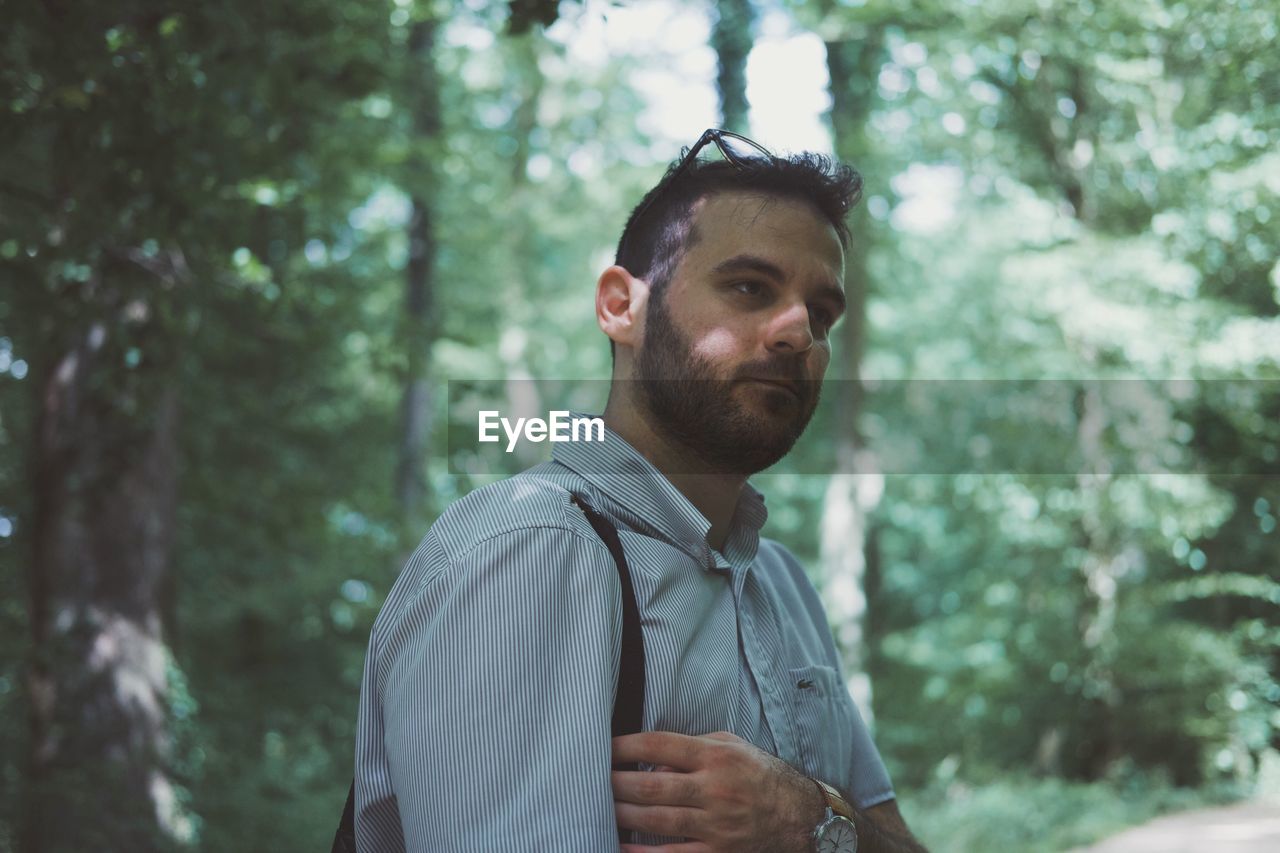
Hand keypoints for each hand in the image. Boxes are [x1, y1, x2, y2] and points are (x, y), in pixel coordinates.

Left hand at [611, 730, 824, 852]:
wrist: (800, 816)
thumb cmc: (759, 774)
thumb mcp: (730, 746)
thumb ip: (691, 748)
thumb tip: (653, 764)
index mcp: (716, 756)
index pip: (660, 746)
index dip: (626, 746)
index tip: (603, 747)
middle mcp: (715, 789)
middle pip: (652, 786)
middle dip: (616, 783)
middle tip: (591, 781)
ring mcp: (716, 825)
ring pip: (657, 820)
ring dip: (622, 814)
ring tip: (600, 808)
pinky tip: (619, 846)